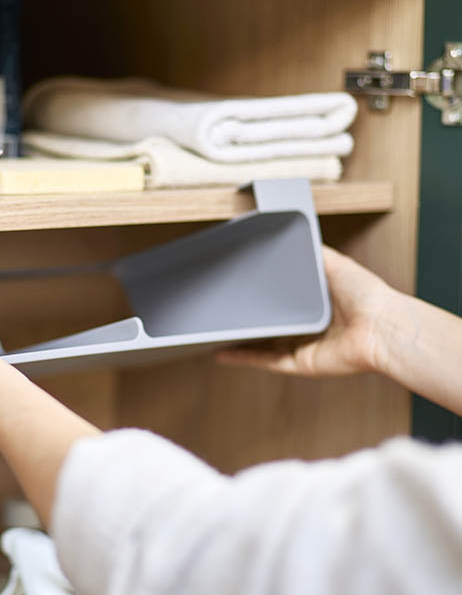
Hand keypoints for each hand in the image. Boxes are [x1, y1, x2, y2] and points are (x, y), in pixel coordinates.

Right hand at [216, 246, 394, 376]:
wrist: (382, 328)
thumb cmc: (368, 296)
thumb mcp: (335, 262)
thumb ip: (313, 251)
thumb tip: (296, 232)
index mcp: (316, 303)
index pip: (282, 297)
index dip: (261, 292)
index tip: (240, 284)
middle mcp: (308, 325)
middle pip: (271, 322)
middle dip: (247, 317)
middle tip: (221, 308)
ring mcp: (303, 345)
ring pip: (263, 344)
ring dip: (239, 340)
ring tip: (213, 331)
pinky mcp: (300, 363)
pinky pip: (266, 361)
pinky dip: (243, 358)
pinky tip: (222, 352)